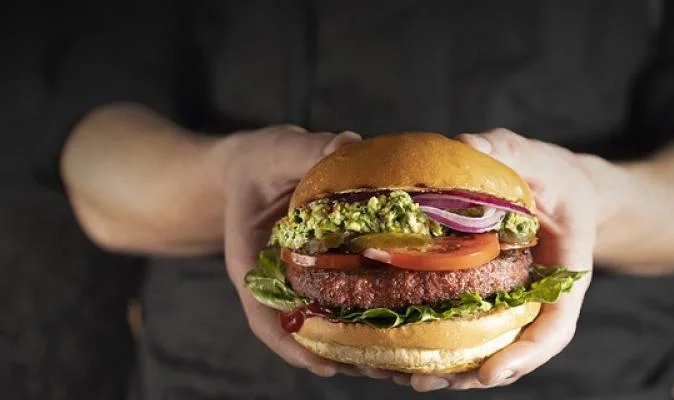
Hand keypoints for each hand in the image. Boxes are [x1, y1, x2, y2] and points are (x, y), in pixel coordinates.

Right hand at [220, 126, 390, 378]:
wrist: (256, 168)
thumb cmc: (260, 162)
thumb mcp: (276, 151)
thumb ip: (306, 151)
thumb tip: (348, 143)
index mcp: (255, 263)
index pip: (265, 317)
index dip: (292, 345)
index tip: (324, 365)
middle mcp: (282, 283)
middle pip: (308, 334)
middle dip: (345, 356)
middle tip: (385, 369)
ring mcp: (308, 284)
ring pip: (333, 327)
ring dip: (367, 348)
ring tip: (407, 364)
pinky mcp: (333, 276)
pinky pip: (352, 304)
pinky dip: (378, 319)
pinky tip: (413, 330)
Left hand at [396, 128, 594, 390]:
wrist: (563, 191)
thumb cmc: (556, 177)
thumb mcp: (538, 158)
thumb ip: (508, 150)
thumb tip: (466, 143)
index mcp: (565, 273)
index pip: (555, 326)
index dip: (525, 355)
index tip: (491, 373)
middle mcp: (539, 298)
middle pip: (513, 351)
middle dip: (472, 374)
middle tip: (427, 381)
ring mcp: (514, 303)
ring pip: (487, 349)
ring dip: (450, 369)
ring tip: (408, 377)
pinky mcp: (489, 298)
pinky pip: (469, 328)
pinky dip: (439, 344)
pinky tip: (401, 349)